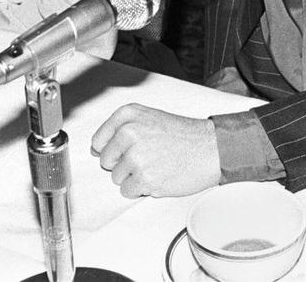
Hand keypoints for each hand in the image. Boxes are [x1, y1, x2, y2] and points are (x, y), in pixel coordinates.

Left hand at [90, 103, 219, 197]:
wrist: (210, 149)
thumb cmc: (183, 135)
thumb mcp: (149, 118)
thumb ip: (121, 129)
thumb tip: (95, 150)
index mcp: (129, 115)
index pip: (98, 140)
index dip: (112, 149)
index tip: (126, 149)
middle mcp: (129, 132)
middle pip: (105, 161)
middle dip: (123, 164)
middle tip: (148, 156)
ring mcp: (136, 156)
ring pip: (116, 178)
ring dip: (134, 177)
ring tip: (156, 165)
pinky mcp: (144, 178)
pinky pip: (127, 191)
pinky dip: (141, 189)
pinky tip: (158, 176)